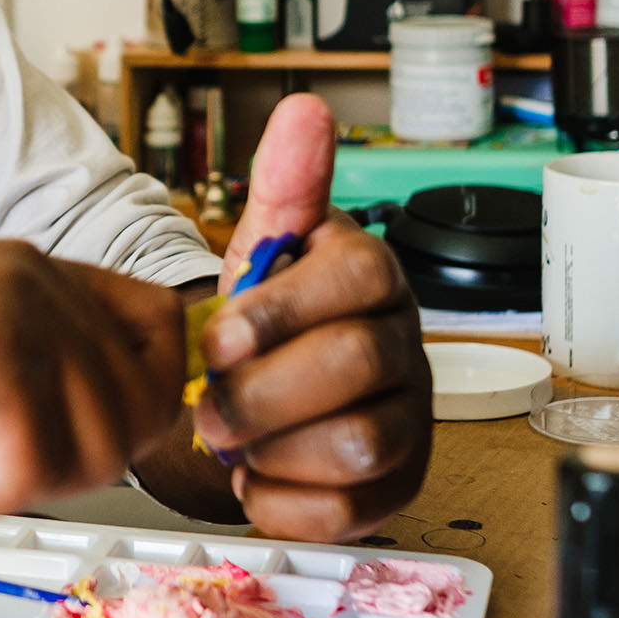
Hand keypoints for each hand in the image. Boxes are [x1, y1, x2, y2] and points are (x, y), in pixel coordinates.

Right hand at [0, 242, 184, 512]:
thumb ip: (49, 367)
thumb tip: (145, 416)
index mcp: (27, 267)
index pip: (160, 324)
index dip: (146, 397)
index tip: (95, 438)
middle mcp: (29, 274)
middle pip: (145, 399)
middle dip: (83, 459)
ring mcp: (9, 311)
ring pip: (99, 442)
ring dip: (22, 480)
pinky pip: (33, 469)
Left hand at [194, 94, 430, 540]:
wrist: (260, 387)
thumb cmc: (266, 313)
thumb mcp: (264, 243)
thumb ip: (282, 183)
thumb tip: (305, 109)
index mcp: (371, 275)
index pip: (359, 278)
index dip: (282, 311)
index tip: (221, 336)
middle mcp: (404, 342)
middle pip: (353, 369)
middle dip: (261, 393)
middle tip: (208, 407)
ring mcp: (410, 417)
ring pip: (358, 444)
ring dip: (272, 448)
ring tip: (232, 438)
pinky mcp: (398, 483)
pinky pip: (352, 509)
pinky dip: (284, 500)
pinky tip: (258, 475)